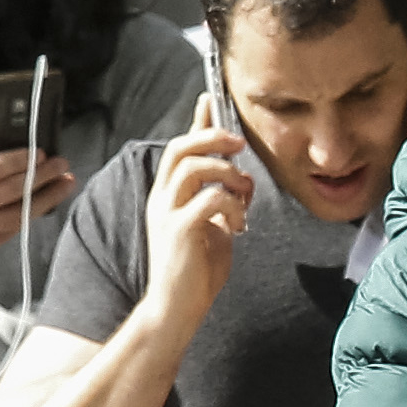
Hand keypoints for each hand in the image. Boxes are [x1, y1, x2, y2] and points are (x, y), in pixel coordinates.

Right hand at [0, 117, 78, 269]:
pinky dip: (31, 217)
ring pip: (18, 214)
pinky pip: (12, 231)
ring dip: (47, 197)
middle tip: (62, 163)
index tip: (39, 150)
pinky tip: (46, 204)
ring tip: (65, 182)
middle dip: (41, 174)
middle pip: (11, 190)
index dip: (19, 159)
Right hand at [143, 100, 251, 324]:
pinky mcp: (178, 231)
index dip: (197, 122)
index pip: (180, 148)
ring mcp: (167, 214)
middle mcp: (163, 199)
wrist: (176, 308)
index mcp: (169, 195)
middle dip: (212, 137)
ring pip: (192, 168)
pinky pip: (209, 200)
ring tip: (243, 191)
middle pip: (180, 148)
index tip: (212, 98)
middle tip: (239, 143)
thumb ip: (219, 201)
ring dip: (226, 172)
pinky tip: (239, 224)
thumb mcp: (212, 227)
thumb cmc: (196, 271)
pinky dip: (232, 205)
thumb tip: (240, 180)